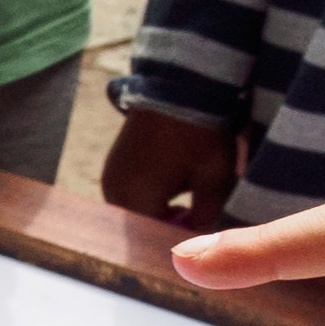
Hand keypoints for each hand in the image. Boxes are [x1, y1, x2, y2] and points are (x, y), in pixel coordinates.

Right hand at [100, 107, 238, 229]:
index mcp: (135, 202)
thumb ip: (207, 218)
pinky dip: (153, 194)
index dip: (184, 239)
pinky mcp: (115, 162)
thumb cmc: (199, 135)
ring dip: (162, 210)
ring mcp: (111, 176)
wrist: (178, 86)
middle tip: (203, 212)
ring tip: (192, 194)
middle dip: (172, 225)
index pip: (158, 240)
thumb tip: (201, 239)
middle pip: (145, 226)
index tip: (208, 229)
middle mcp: (114, 193)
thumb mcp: (213, 180)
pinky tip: (177, 179)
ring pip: (139, 210)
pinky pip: (133, 192)